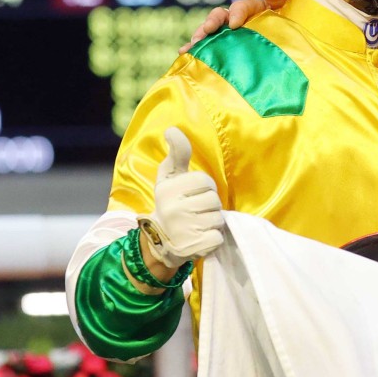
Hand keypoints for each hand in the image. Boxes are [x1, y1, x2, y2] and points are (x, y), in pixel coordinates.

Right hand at [137, 127, 223, 271]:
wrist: (159, 241)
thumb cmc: (170, 202)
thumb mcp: (169, 177)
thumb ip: (177, 154)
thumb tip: (172, 129)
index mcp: (167, 190)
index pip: (205, 181)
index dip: (203, 187)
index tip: (191, 194)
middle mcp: (173, 209)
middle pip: (214, 200)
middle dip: (209, 205)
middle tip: (194, 212)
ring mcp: (183, 230)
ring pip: (218, 219)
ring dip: (212, 222)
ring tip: (196, 224)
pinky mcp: (193, 247)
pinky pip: (218, 237)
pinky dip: (213, 239)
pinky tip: (198, 238)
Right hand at [179, 0, 287, 52]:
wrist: (294, 56)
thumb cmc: (292, 29)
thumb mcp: (289, 12)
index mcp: (254, 10)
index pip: (242, 7)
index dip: (237, 12)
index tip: (235, 24)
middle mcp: (238, 20)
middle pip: (220, 17)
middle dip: (211, 23)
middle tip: (206, 32)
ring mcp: (230, 36)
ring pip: (211, 32)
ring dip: (200, 36)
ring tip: (192, 46)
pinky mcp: (223, 50)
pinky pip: (208, 48)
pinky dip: (194, 50)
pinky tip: (183, 53)